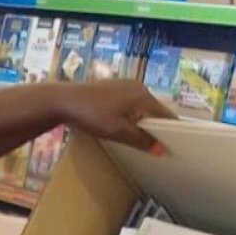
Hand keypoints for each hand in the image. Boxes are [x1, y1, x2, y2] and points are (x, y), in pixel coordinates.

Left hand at [59, 80, 174, 152]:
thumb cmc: (92, 115)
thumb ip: (141, 141)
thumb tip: (161, 150)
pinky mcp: (111, 86)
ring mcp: (124, 84)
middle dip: (155, 126)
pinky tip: (122, 125)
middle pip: (153, 109)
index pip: (166, 114)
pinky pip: (128, 102)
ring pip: (140, 106)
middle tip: (154, 145)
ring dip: (141, 121)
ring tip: (138, 138)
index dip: (171, 130)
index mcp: (144, 95)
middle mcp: (138, 86)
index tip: (172, 145)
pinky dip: (129, 114)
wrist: (63, 101)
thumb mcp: (118, 132)